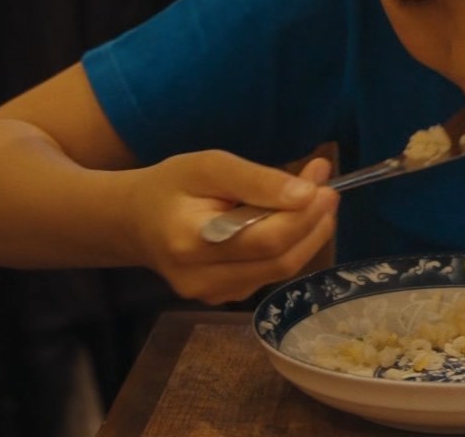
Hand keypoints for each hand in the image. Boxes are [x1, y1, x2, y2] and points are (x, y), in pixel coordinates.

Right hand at [122, 151, 338, 304]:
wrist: (135, 221)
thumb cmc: (171, 186)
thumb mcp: (208, 167)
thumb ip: (256, 180)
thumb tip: (307, 192)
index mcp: (191, 244)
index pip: (266, 239)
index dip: (305, 214)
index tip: (325, 183)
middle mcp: (201, 280)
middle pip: (279, 260)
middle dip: (313, 224)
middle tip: (329, 190)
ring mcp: (212, 295)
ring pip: (280, 271)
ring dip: (307, 236)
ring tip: (316, 201)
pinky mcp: (223, 298)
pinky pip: (269, 275)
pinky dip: (289, 248)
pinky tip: (290, 221)